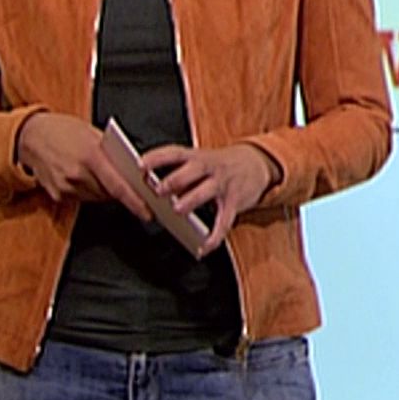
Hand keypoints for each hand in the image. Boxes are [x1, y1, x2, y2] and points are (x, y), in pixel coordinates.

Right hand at [14, 112, 151, 221]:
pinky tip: (84, 176)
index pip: (118, 186)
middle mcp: (77, 174)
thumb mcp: (93, 134)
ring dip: (104, 190)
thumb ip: (112, 153)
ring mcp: (65, 187)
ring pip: (97, 198)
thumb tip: (133, 170)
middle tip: (125, 180)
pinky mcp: (58, 195)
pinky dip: (89, 191)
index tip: (147, 211)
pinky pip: (83, 198)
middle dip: (121, 190)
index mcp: (90, 156)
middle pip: (109, 194)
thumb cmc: (63, 130)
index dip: (135, 201)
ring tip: (99, 172)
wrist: (30, 136)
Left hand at [140, 144, 280, 256]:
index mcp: (198, 156)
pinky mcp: (235, 202)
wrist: (257, 164)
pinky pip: (225, 220)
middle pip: (193, 169)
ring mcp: (224, 184)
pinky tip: (204, 247)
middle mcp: (211, 167)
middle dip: (175, 179)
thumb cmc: (221, 166)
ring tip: (178, 209)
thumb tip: (152, 188)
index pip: (176, 153)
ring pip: (207, 191)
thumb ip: (180, 174)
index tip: (141, 165)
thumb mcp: (202, 161)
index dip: (158, 158)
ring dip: (191, 200)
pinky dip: (215, 236)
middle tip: (159, 190)